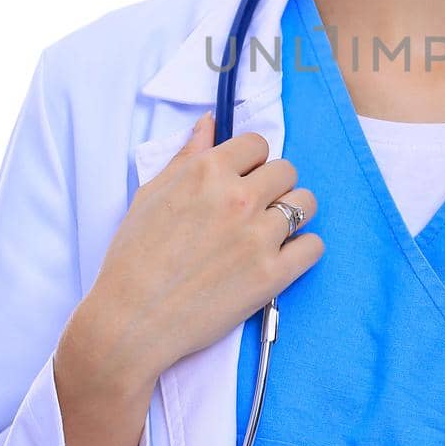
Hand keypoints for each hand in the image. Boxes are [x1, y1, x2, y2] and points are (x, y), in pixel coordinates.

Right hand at [80, 112, 323, 384]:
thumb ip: (186, 156)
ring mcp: (259, 236)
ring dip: (293, 213)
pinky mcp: (272, 275)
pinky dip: (303, 250)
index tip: (244, 177)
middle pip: (287, 171)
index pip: (257, 144)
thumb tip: (209, 124)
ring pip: (306, 204)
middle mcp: (238, 198)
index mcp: (207, 172)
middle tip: (255, 208)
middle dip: (274, 185)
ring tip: (270, 232)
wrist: (131, 321)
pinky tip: (282, 257)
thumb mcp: (151, 195)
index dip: (252, 161)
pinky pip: (314, 246)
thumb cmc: (133, 258)